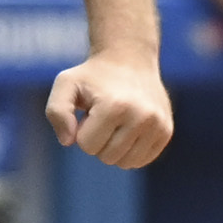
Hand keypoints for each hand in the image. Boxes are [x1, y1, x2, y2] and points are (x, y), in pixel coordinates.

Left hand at [46, 48, 174, 167]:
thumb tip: (68, 142)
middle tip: (103, 114)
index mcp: (114, 106)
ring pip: (125, 163)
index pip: (87, 146)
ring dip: (114, 147)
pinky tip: (129, 128)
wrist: (129, 59)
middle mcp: (141, 116)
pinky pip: (141, 160)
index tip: (89, 111)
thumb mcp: (66, 84)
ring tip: (116, 121)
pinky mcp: (166, 131)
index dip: (82, 131)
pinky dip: (130, 150)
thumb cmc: (92, 76)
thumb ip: (57, 112)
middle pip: (107, 157)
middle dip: (98, 139)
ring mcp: (157, 124)